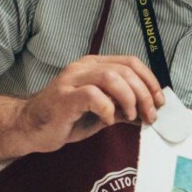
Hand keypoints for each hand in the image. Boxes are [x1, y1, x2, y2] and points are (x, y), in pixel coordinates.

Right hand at [1, 55, 165, 156]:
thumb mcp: (104, 113)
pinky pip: (93, 96)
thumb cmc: (67, 119)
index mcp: (95, 66)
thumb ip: (125, 109)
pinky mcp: (64, 97)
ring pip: (112, 78)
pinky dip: (108, 109)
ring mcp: (72, 80)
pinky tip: (107, 120)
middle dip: (144, 94)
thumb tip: (151, 112)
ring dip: (129, 99)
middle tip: (150, 115)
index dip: (150, 81)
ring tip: (130, 117)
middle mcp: (84, 67)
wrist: (32, 128)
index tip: (159, 102)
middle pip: (125, 71)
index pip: (131, 63)